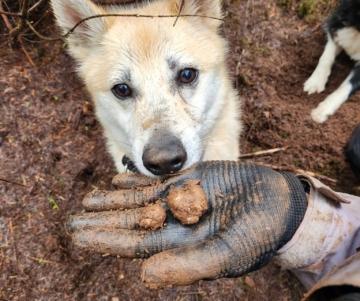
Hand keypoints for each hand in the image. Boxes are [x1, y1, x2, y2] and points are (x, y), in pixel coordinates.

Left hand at [66, 161, 306, 287]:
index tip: (78, 236)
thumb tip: (145, 277)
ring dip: (113, 200)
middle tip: (71, 221)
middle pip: (130, 223)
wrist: (278, 204)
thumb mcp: (228, 254)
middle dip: (101, 221)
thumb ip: (189, 267)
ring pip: (139, 201)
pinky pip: (156, 182)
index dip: (106, 241)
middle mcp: (175, 224)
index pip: (135, 245)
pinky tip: (117, 178)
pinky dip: (136, 180)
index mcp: (180, 245)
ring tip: (87, 199)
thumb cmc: (258, 234)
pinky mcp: (189, 181)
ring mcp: (180, 200)